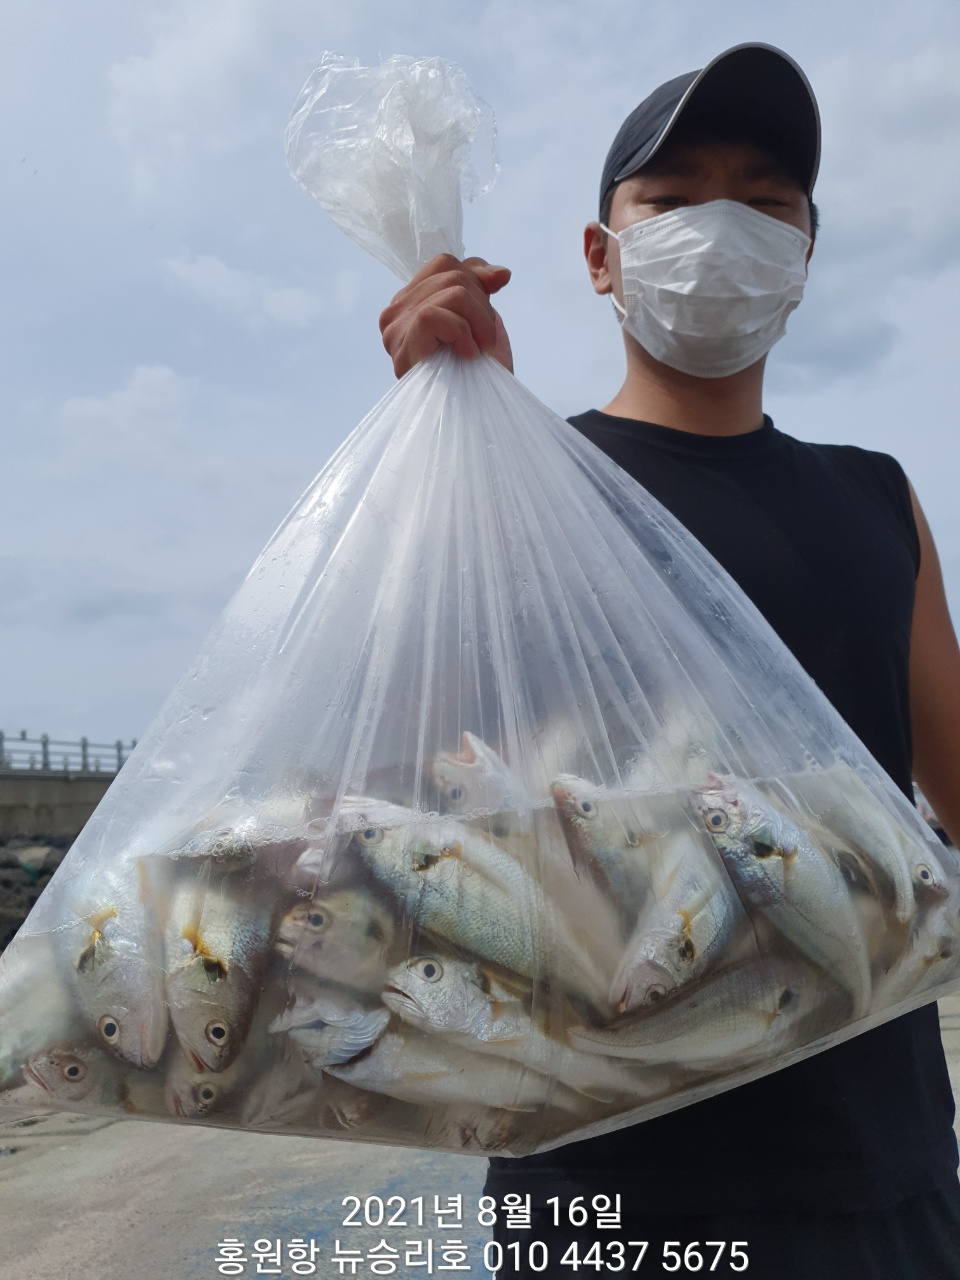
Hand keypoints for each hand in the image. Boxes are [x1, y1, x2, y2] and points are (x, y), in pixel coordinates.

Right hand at [379, 254, 512, 377]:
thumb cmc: (479, 376)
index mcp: (410, 304)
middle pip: (451, 274)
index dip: (476, 280)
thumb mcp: (483, 321)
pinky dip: (461, 332)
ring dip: (478, 323)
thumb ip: (481, 286)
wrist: (483, 419)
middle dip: (482, 308)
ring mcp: (394, 329)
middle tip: (484, 344)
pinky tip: (467, 356)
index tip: (491, 311)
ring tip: (477, 352)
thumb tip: (502, 272)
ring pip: (451, 291)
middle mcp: (395, 314)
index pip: (444, 263)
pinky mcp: (402, 341)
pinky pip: (435, 313)